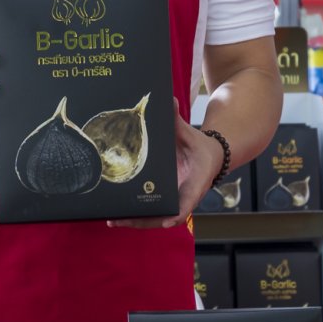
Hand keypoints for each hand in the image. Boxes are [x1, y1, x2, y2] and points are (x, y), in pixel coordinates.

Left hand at [112, 99, 218, 228]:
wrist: (210, 156)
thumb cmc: (199, 146)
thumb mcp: (190, 133)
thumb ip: (177, 121)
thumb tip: (170, 100)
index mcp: (196, 182)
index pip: (189, 201)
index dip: (177, 213)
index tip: (166, 221)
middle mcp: (185, 196)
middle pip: (165, 217)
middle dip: (143, 221)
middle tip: (119, 220)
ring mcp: (175, 201)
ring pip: (155, 218)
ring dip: (135, 221)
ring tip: (112, 220)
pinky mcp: (167, 200)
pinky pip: (151, 212)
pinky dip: (136, 215)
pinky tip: (117, 215)